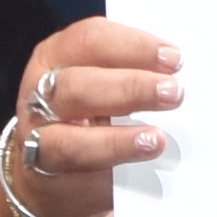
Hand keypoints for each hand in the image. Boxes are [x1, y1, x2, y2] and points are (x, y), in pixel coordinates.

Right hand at [0, 14, 177, 205]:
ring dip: (117, 138)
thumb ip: (133, 70)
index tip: (174, 57)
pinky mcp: (47, 177)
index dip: (133, 46)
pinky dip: (113, 162)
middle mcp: (39, 94)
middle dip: (130, 87)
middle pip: (77, 85)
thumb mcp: (105, 81)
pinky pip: (78, 171)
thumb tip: (178, 70)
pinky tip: (142, 156)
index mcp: (56, 56)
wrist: (57, 173)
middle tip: (173, 93)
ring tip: (157, 138)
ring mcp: (37, 138)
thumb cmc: (90, 114)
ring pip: (69, 137)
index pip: (90, 40)